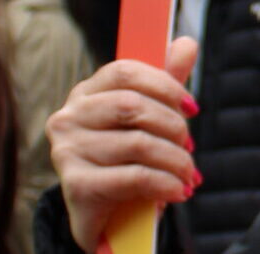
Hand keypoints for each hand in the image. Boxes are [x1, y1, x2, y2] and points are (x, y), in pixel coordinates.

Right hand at [47, 37, 200, 252]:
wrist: (104, 216)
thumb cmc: (127, 160)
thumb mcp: (147, 119)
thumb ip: (164, 82)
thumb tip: (187, 43)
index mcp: (85, 94)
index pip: (125, 71)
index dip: (165, 85)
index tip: (192, 107)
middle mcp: (68, 118)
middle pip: (132, 105)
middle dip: (173, 126)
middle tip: (190, 146)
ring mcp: (66, 151)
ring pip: (138, 143)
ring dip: (175, 160)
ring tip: (189, 174)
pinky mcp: (76, 185)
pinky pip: (134, 176)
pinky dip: (165, 183)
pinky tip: (179, 191)